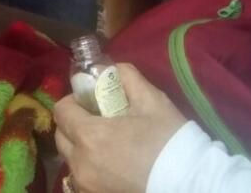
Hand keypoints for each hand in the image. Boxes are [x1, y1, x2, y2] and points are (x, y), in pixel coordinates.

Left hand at [54, 64, 186, 192]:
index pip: (61, 111)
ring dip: (80, 146)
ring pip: (70, 158)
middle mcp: (80, 163)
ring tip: (107, 143)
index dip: (74, 101)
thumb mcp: (151, 100)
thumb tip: (108, 69)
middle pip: (62, 136)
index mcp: (89, 136)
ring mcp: (86, 185)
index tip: (91, 101)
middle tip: (99, 120)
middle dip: (74, 124)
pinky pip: (81, 177)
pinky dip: (89, 166)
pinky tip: (112, 163)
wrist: (189, 183)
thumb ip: (125, 76)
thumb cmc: (168, 141)